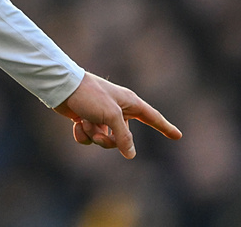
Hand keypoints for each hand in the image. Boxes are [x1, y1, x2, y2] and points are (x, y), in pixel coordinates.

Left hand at [53, 72, 180, 157]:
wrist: (62, 87)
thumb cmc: (89, 95)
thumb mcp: (111, 116)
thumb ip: (123, 137)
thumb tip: (131, 154)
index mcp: (129, 103)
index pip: (152, 118)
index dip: (165, 127)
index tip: (178, 135)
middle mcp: (118, 110)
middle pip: (123, 138)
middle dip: (110, 140)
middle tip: (98, 131)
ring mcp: (101, 116)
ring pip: (105, 140)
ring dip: (94, 135)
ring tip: (85, 123)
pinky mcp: (86, 119)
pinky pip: (89, 138)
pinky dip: (82, 133)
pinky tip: (76, 123)